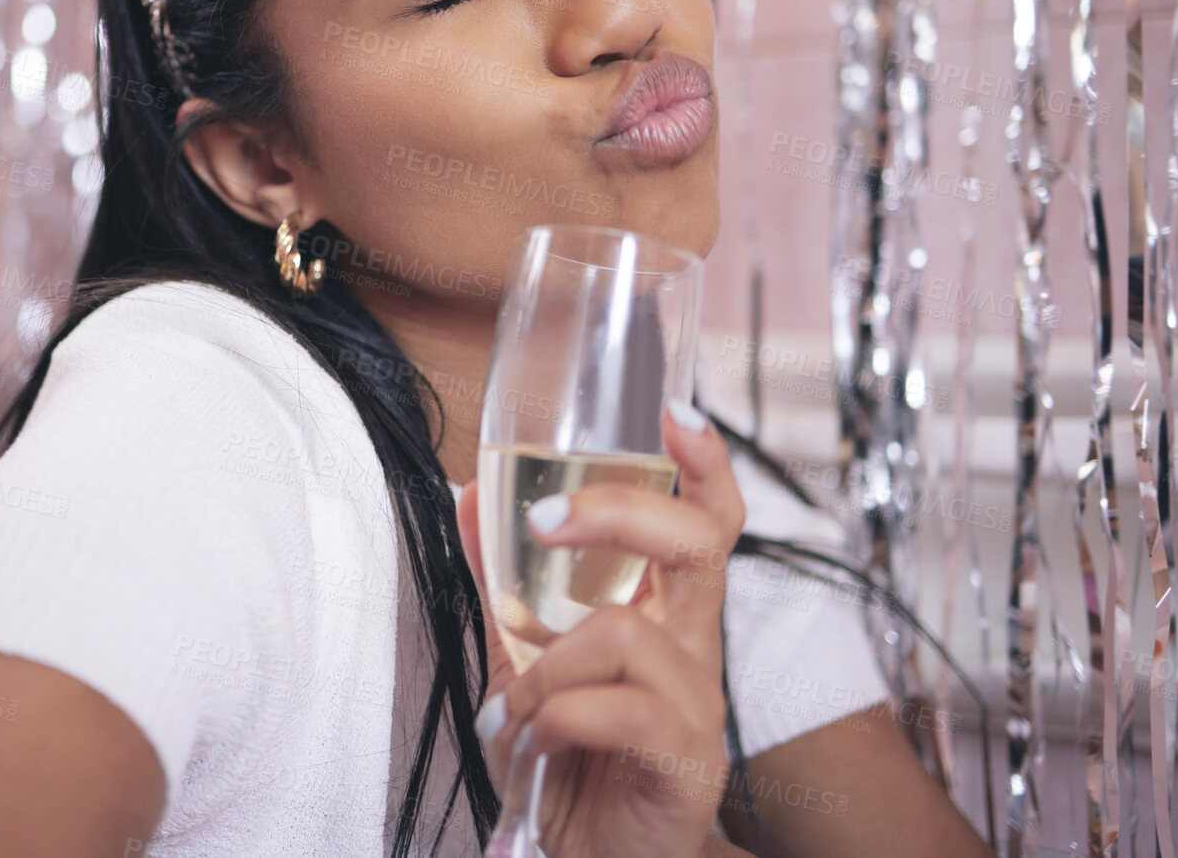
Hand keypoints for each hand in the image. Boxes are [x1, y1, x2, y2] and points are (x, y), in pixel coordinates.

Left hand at [456, 401, 745, 857]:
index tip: (676, 412)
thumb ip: (502, 584)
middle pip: (696, 546)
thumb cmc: (570, 758)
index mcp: (665, 614)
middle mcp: (694, 648)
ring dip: (548, 666)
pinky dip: (560, 717)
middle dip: (620, 514)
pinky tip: (538, 742)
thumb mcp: (523, 659)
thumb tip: (469, 495)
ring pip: (629, 634)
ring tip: (518, 711)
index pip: (708, 523)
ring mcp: (698, 707)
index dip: (705, 466)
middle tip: (545, 524)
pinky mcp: (689, 765)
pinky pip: (625, 711)